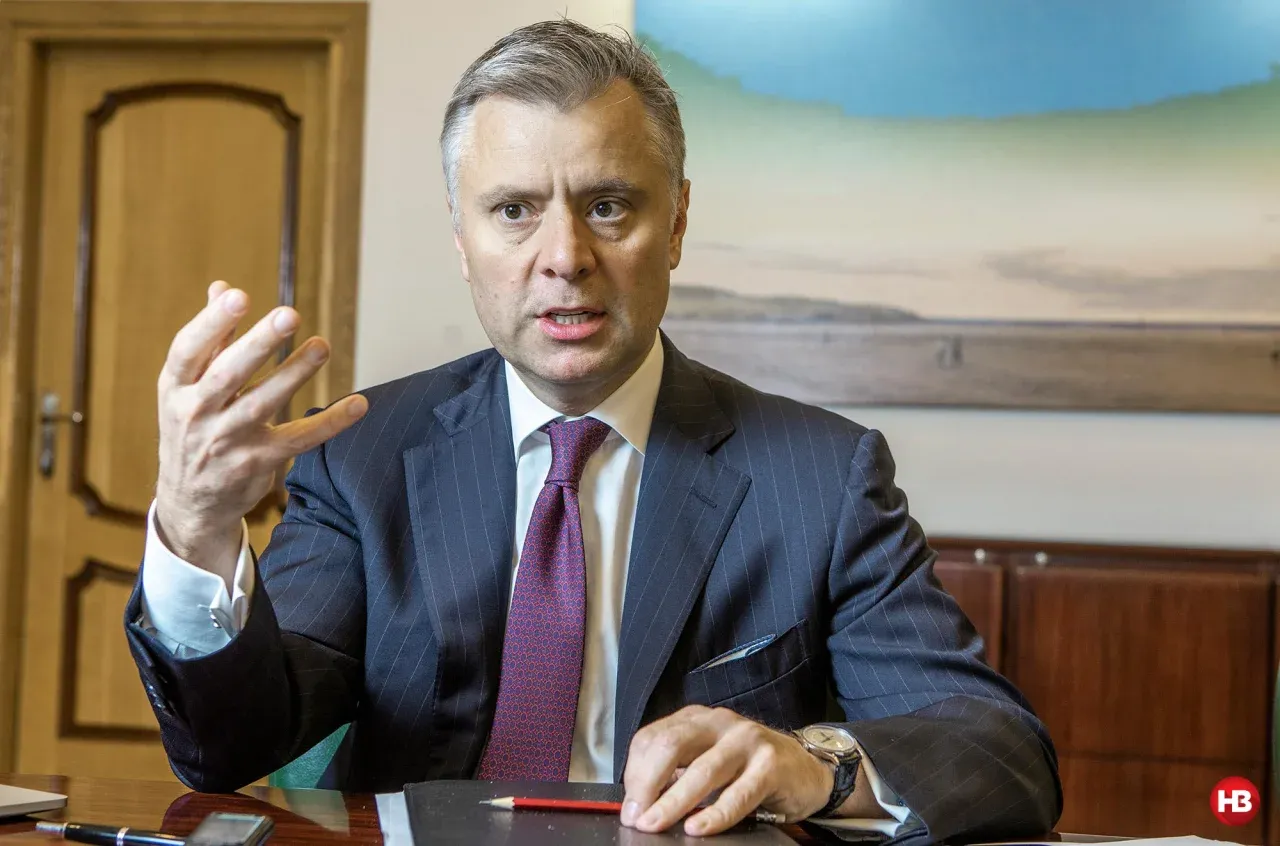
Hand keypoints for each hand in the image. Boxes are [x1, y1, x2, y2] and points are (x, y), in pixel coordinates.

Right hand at [154, 281, 367, 581]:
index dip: (210, 323)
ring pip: (263, 404)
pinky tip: (358, 403)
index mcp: (174, 388)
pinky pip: (300, 438)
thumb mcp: (187, 386)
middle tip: (289, 314)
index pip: (187, 351)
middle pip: (228, 375)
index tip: (238, 296)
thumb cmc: (192, 427)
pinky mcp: (257, 462)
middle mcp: (195, 414)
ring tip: (322, 345)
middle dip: (258, 344)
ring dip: (295, 374)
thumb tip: (222, 287)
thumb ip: (210, 339)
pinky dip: (330, 422)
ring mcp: (226, 441)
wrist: (191, 500)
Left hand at [620, 706, 832, 835]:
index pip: (651, 738)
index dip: (634, 774)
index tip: (630, 806)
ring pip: (702, 770)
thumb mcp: (706, 762)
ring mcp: (746, 740)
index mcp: (696, 719)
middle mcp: (719, 722)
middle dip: (647, 784)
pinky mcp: (771, 764)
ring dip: (673, 802)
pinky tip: (698, 827)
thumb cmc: (748, 770)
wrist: (805, 771)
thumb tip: (639, 806)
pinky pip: (738, 793)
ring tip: (655, 824)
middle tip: (637, 817)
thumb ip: (676, 775)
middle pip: (670, 746)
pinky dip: (715, 814)